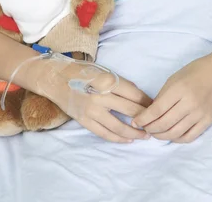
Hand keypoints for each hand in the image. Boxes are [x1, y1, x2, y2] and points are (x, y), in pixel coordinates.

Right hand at [33, 54, 152, 143]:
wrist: (56, 78)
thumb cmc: (82, 72)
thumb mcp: (103, 72)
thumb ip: (119, 84)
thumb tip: (138, 97)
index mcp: (108, 81)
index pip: (135, 95)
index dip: (147, 102)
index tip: (155, 107)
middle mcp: (101, 97)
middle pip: (131, 111)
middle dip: (145, 118)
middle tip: (155, 123)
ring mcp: (92, 111)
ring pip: (120, 127)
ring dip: (135, 133)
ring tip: (145, 136)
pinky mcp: (85, 121)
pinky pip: (105, 134)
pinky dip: (118, 139)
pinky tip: (128, 140)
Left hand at [132, 51, 211, 142]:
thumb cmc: (196, 71)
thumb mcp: (175, 78)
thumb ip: (164, 95)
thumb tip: (151, 112)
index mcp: (179, 89)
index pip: (157, 110)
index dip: (144, 118)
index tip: (136, 121)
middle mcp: (189, 103)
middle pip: (164, 124)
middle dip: (151, 129)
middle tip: (144, 128)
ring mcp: (200, 114)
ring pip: (176, 133)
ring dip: (162, 136)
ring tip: (155, 133)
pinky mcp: (208, 121)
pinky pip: (190, 136)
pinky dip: (177, 139)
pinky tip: (171, 136)